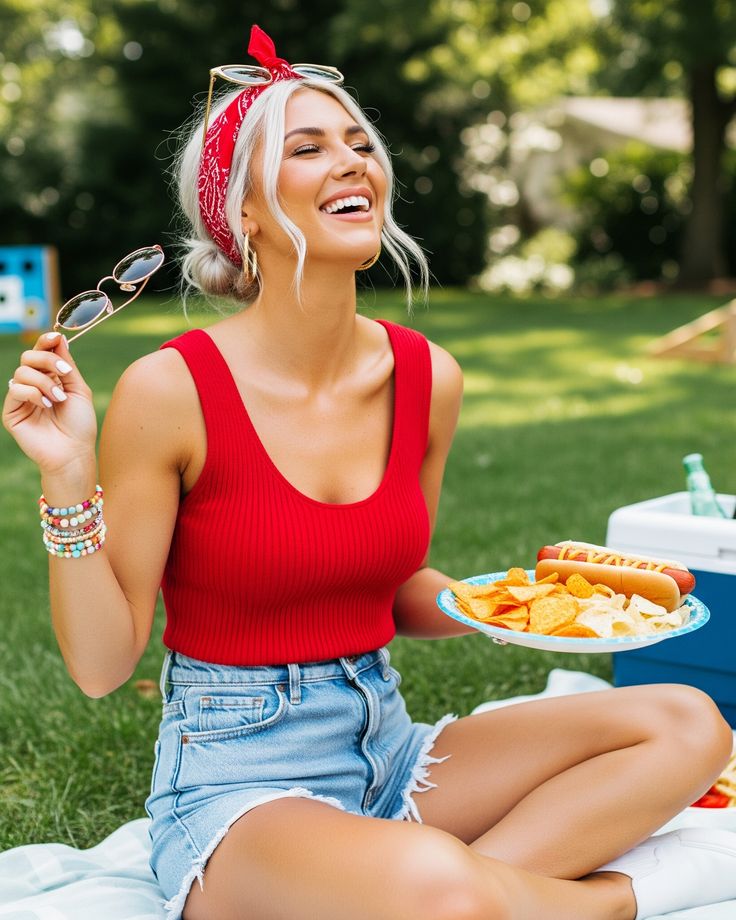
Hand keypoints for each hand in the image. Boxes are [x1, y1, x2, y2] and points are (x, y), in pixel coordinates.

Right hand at [2, 331, 96, 475]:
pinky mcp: (12, 412)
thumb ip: (67, 365)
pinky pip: (15, 389)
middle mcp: (34, 386)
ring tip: (59, 398)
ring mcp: (21, 399)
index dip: (45, 341)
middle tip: (63, 373)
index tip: (56, 336)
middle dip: (46, 359)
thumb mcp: (79, 390)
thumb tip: (58, 338)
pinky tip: (47, 405)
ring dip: (44, 382)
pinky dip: (34, 393)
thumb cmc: (80, 424)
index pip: (41, 352)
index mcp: (50, 379)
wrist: (74, 452)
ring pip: (22, 372)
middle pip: (28, 356)